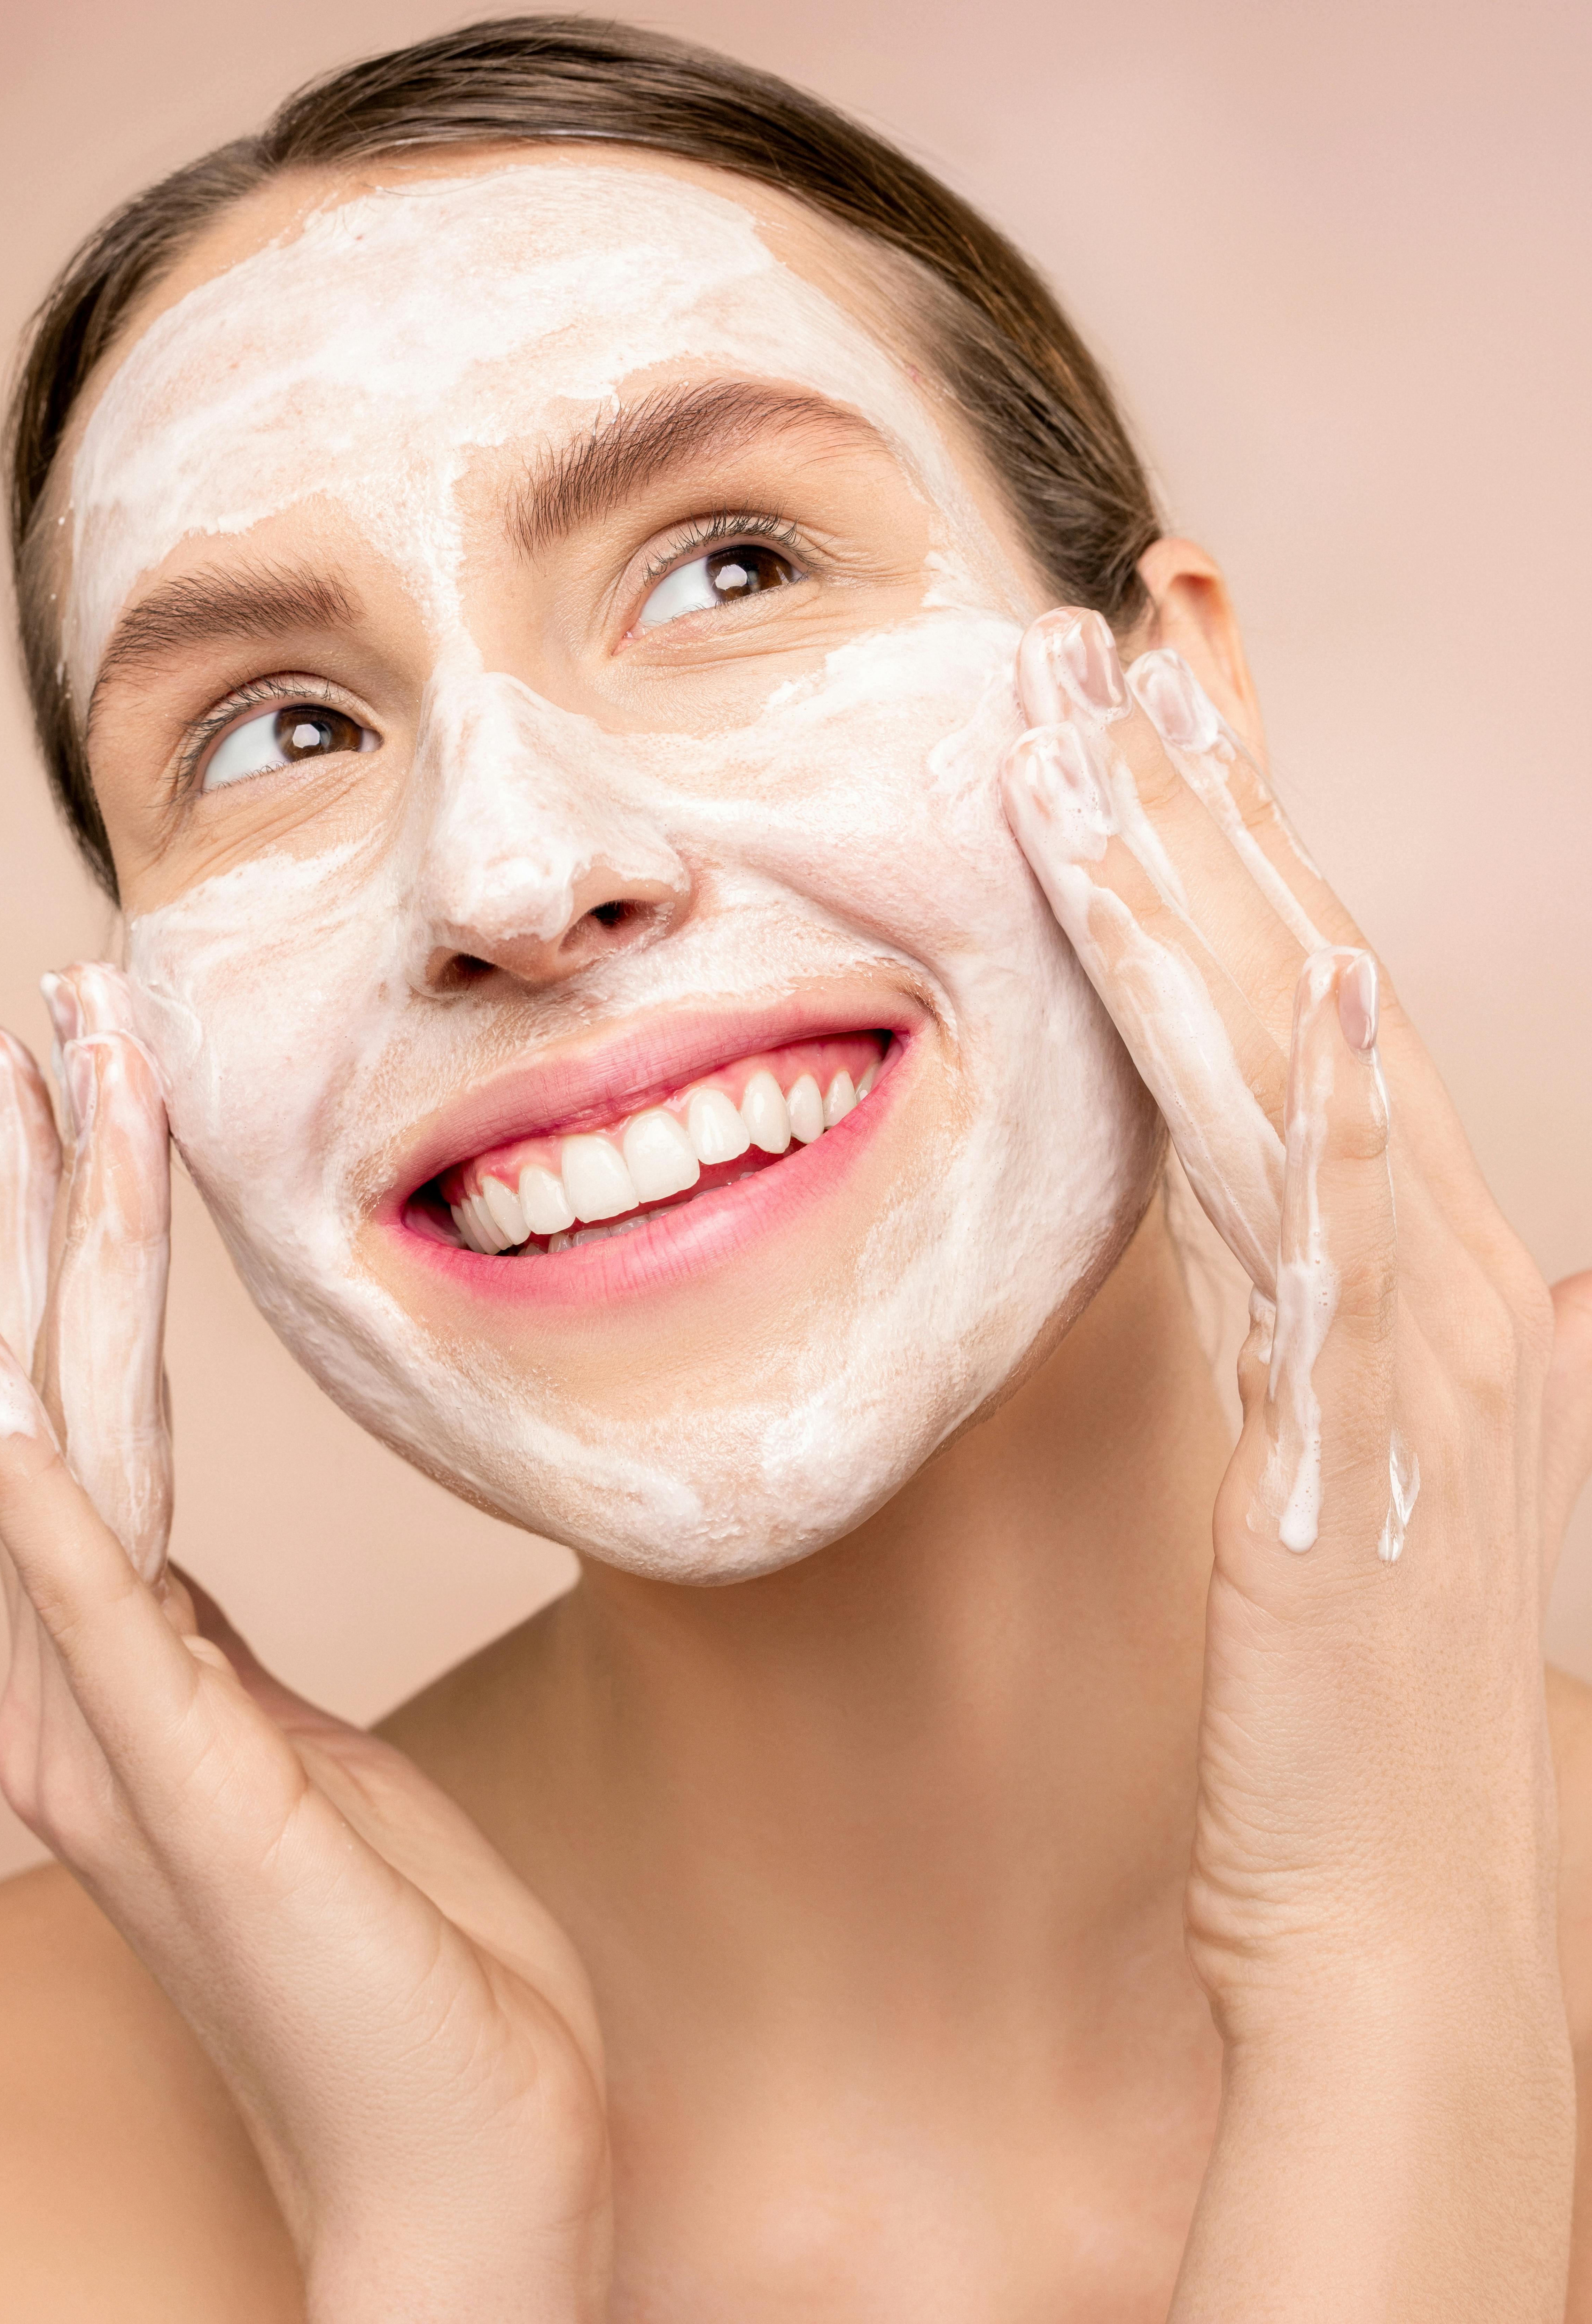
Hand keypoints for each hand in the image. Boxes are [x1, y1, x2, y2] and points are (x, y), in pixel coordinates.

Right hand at [0, 968, 611, 2323]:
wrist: (464, 2163)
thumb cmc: (409, 1961)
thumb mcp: (304, 1767)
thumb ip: (215, 1670)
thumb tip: (176, 1581)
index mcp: (122, 1680)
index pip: (81, 1408)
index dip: (69, 1241)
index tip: (81, 1087)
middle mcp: (82, 1693)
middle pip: (49, 1388)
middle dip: (42, 1191)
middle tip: (32, 1021)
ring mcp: (116, 1741)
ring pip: (64, 1441)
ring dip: (49, 1251)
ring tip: (35, 1085)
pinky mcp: (184, 1783)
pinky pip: (91, 1596)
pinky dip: (27, 1476)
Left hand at [1003, 610, 1591, 2319]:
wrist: (1398, 1934)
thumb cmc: (1323, 1725)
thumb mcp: (1306, 1478)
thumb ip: (1290, 1342)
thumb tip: (1260, 1241)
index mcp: (1396, 1274)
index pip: (1301, 997)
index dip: (1233, 836)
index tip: (1155, 694)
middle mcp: (1432, 1266)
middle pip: (1310, 971)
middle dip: (1221, 790)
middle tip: (1138, 616)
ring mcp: (1416, 1337)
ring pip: (1303, 1052)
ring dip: (1212, 880)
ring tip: (1118, 714)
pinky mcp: (1366, 1426)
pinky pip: (1336, 1217)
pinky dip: (1316, 1084)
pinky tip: (1287, 954)